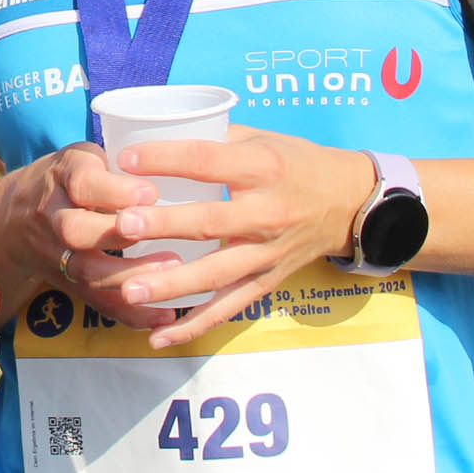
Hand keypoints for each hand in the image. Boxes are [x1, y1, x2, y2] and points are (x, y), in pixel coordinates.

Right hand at [0, 142, 179, 330]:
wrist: (12, 218)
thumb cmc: (67, 180)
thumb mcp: (83, 158)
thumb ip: (116, 166)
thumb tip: (176, 169)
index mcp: (63, 177)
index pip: (82, 183)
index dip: (115, 191)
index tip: (151, 193)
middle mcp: (53, 216)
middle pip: (75, 231)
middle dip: (116, 237)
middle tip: (157, 232)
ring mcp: (56, 253)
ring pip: (85, 271)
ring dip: (130, 276)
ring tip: (172, 271)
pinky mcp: (67, 282)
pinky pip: (95, 301)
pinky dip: (129, 312)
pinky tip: (164, 317)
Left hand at [91, 131, 377, 347]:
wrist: (349, 202)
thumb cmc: (296, 163)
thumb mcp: (261, 139)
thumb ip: (212, 139)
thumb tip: (150, 134)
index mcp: (262, 167)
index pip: (208, 162)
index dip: (166, 159)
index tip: (125, 159)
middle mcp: (266, 212)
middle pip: (210, 221)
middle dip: (165, 225)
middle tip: (124, 225)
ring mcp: (267, 253)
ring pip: (217, 274)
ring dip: (172, 284)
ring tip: (130, 290)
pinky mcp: (267, 282)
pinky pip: (228, 309)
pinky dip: (194, 326)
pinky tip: (159, 337)